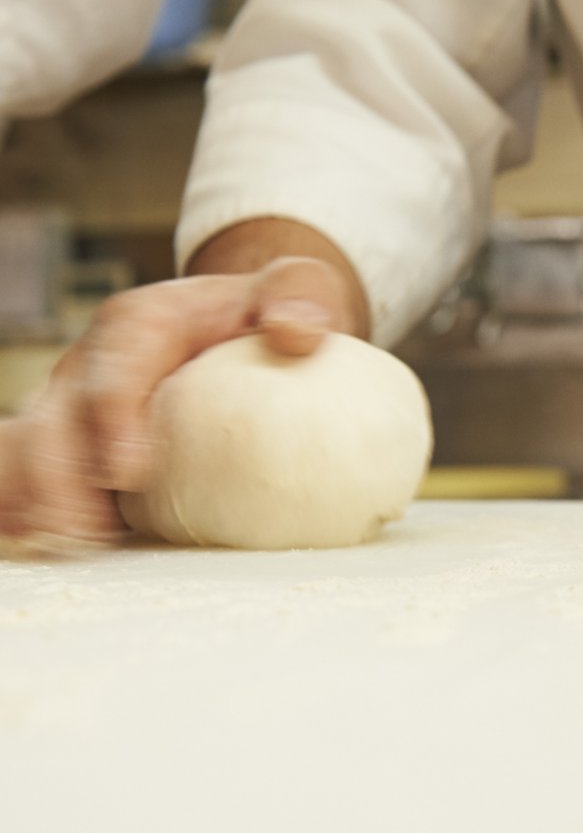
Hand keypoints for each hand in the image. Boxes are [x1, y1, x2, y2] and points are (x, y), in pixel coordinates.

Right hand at [0, 255, 357, 553]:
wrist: (247, 319)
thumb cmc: (272, 309)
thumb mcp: (299, 287)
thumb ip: (301, 296)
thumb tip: (296, 332)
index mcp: (143, 321)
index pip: (116, 366)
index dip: (112, 417)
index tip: (128, 471)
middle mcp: (94, 360)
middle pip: (55, 418)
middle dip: (59, 476)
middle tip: (88, 530)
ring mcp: (77, 403)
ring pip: (31, 450)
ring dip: (41, 499)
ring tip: (70, 545)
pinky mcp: (76, 440)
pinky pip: (35, 473)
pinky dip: (34, 508)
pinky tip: (53, 546)